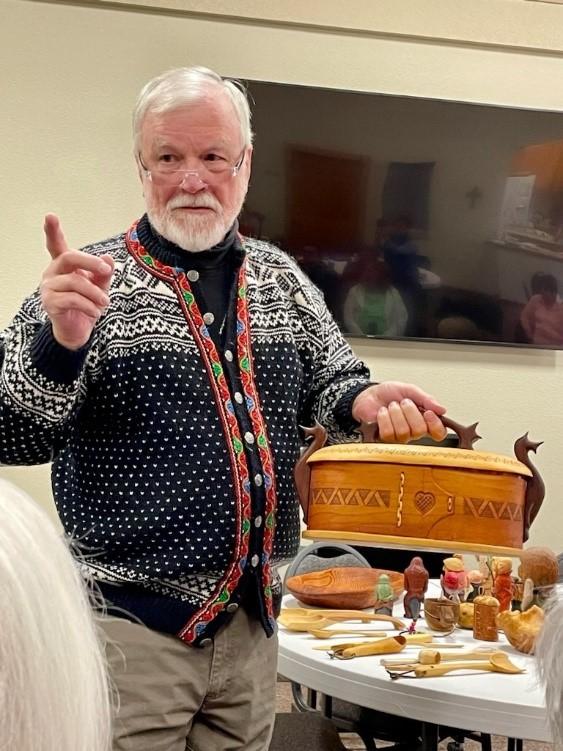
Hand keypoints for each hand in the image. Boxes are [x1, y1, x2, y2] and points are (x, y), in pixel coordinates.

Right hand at [40, 214, 113, 350]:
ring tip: (105, 303)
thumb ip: (103, 273)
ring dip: (95, 293)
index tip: (51, 216)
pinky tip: (96, 312)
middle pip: (69, 257)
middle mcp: (53, 273)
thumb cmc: (87, 304)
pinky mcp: (50, 303)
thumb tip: (108, 258)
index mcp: (64, 265)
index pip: (56, 245)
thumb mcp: (100, 287)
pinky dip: (90, 306)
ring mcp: (49, 287)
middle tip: (107, 271)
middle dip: (90, 262)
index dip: (53, 230)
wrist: (78, 331)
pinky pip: (74, 299)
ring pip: (75, 282)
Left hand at [351, 381, 446, 442]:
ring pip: (403, 431)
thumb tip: (442, 410)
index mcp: (424, 420)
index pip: (439, 433)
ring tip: (391, 406)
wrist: (369, 394)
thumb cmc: (389, 393)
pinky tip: (382, 413)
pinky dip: (384, 418)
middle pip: (420, 430)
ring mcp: (399, 437)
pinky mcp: (385, 438)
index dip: (435, 425)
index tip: (428, 413)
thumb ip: (426, 399)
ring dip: (396, 413)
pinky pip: (388, 432)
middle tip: (403, 402)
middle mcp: (413, 431)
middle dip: (410, 411)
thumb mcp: (409, 390)